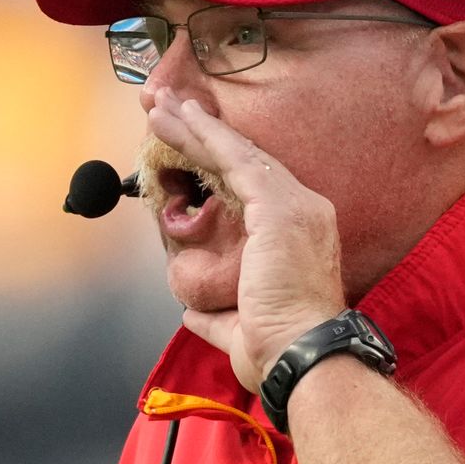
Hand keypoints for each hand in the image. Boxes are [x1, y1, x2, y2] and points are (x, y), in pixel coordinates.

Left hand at [146, 92, 346, 393]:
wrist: (302, 358)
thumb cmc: (277, 351)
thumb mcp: (239, 329)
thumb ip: (215, 317)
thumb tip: (192, 313)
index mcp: (299, 235)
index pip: (251, 185)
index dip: (215, 160)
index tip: (186, 143)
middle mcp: (304, 210)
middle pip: (245, 159)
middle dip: (201, 132)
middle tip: (166, 107)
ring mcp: (296, 205)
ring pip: (237, 153)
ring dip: (195, 127)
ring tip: (160, 105)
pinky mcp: (280, 207)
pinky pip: (238, 160)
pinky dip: (208, 137)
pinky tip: (182, 119)